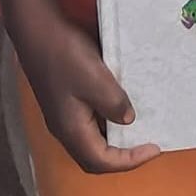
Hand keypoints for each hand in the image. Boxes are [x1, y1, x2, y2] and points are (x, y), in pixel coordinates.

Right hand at [13, 8, 159, 174]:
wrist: (40, 33)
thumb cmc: (67, 57)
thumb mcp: (96, 80)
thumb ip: (113, 104)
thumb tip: (128, 120)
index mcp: (71, 130)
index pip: (100, 161)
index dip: (128, 161)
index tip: (155, 149)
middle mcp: (65, 129)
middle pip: (94, 158)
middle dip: (122, 158)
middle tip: (149, 145)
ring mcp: (64, 115)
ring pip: (92, 141)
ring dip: (115, 141)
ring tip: (141, 129)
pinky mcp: (67, 101)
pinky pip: (90, 123)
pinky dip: (108, 124)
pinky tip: (123, 109)